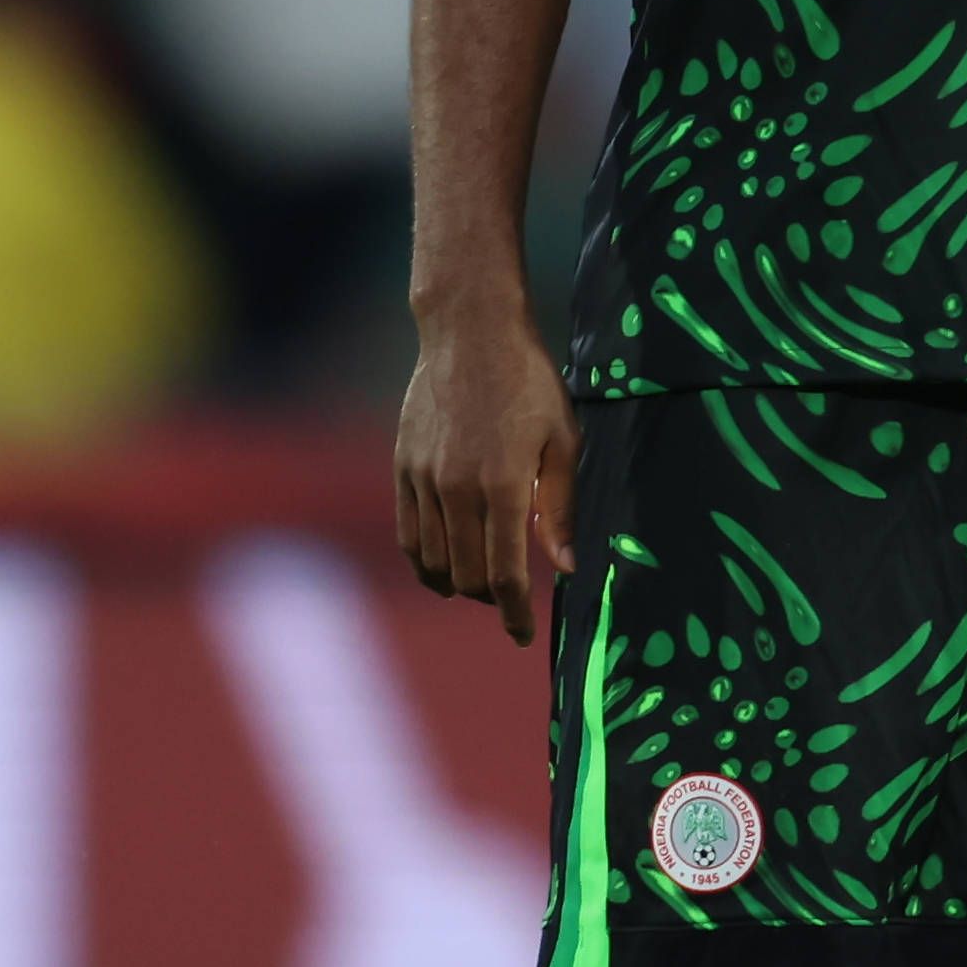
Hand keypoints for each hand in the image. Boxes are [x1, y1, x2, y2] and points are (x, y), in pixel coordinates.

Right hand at [396, 308, 577, 642]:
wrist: (469, 333)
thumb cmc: (528, 383)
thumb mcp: (562, 441)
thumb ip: (558, 509)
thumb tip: (564, 567)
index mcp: (502, 486)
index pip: (505, 576)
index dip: (515, 615)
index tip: (523, 634)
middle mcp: (457, 490)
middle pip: (466, 576)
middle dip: (489, 600)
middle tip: (508, 599)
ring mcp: (423, 480)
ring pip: (432, 562)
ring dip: (456, 584)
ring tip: (477, 584)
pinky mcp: (403, 468)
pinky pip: (408, 535)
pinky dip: (424, 561)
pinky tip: (442, 565)